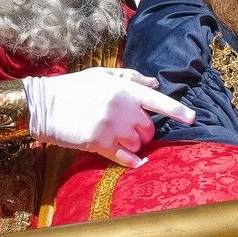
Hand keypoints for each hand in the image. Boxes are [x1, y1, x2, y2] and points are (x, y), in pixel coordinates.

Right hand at [22, 67, 194, 167]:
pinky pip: (126, 157)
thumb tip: (155, 84)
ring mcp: (111, 127)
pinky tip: (134, 162)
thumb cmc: (74, 88)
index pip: (157, 101)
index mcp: (123, 89)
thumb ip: (131, 78)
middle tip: (128, 128)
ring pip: (139, 143)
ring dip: (134, 144)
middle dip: (143, 130)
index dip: (177, 111)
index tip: (193, 118)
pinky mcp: (99, 143)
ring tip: (117, 137)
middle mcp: (121, 107)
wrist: (44, 104)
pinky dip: (132, 161)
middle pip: (149, 127)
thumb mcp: (102, 75)